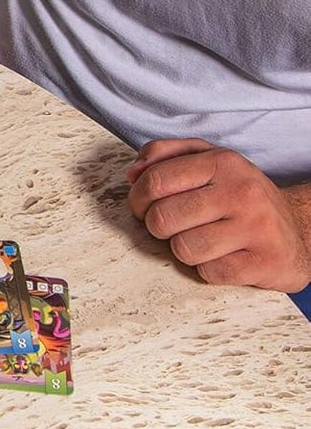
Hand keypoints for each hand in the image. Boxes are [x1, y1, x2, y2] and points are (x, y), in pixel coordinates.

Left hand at [126, 138, 310, 291]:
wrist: (300, 227)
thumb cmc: (240, 195)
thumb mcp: (208, 161)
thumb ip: (165, 155)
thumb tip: (133, 173)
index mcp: (222, 162)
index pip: (155, 180)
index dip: (137, 199)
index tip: (142, 207)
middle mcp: (241, 192)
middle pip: (162, 217)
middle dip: (156, 226)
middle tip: (172, 226)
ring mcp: (256, 228)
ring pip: (183, 248)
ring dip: (183, 249)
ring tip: (201, 240)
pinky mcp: (264, 263)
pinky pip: (209, 273)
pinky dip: (207, 269)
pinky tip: (223, 256)